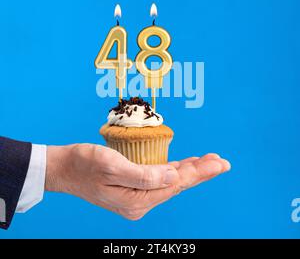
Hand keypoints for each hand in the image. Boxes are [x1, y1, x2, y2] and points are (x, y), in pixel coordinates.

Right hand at [46, 144, 229, 219]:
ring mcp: (137, 197)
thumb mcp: (111, 166)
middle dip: (200, 172)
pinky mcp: (134, 189)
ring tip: (210, 162)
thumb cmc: (84, 164)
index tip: (218, 163)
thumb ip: (144, 175)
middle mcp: (140, 202)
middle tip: (222, 162)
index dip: (198, 172)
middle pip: (177, 184)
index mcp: (137, 200)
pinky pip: (160, 180)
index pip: (175, 183)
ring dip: (190, 171)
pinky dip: (175, 171)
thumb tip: (173, 175)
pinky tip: (185, 166)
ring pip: (171, 182)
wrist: (65, 169)